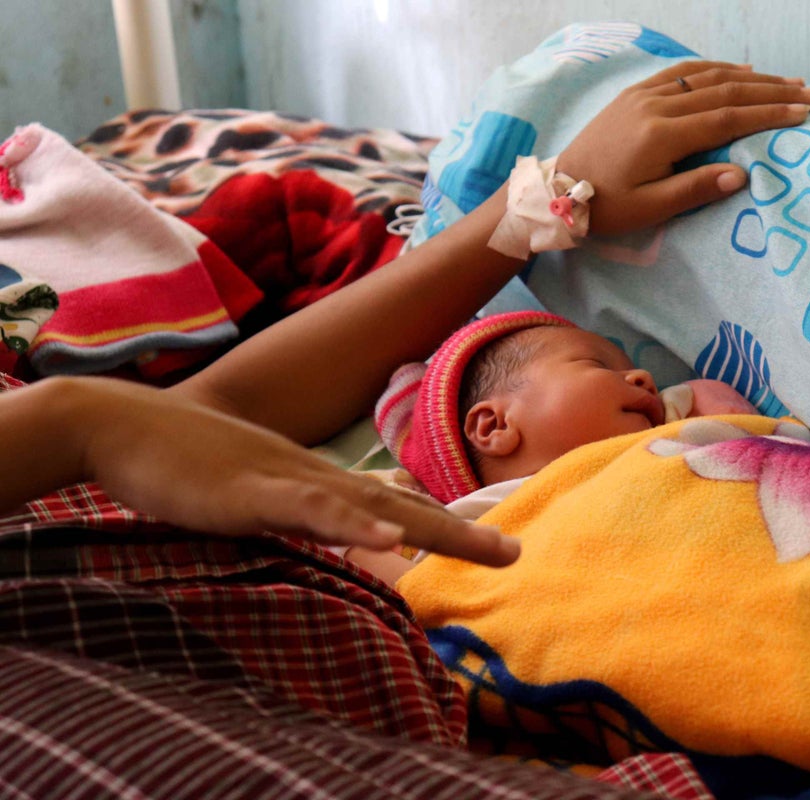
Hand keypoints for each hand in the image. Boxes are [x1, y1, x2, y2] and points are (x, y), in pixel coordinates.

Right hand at [66, 378, 517, 565]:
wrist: (118, 426)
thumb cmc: (180, 459)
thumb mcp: (246, 486)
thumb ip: (288, 504)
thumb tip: (321, 522)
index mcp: (314, 479)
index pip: (391, 502)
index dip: (439, 521)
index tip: (487, 541)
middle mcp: (314, 476)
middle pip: (402, 506)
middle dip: (460, 532)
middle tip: (514, 552)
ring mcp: (286, 481)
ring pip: (374, 507)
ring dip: (435, 528)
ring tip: (488, 548)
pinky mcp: (251, 492)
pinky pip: (310, 509)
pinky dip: (352, 525)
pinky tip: (389, 541)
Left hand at [556, 61, 809, 234]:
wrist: (559, 190)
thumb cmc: (607, 207)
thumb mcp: (650, 209)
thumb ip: (695, 189)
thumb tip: (742, 174)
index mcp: (660, 135)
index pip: (726, 119)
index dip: (768, 115)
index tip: (802, 112)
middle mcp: (655, 105)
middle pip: (724, 92)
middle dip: (771, 92)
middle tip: (809, 92)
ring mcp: (644, 94)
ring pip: (707, 76)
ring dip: (750, 77)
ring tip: (785, 81)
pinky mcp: (636, 93)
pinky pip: (683, 72)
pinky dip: (716, 69)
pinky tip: (739, 71)